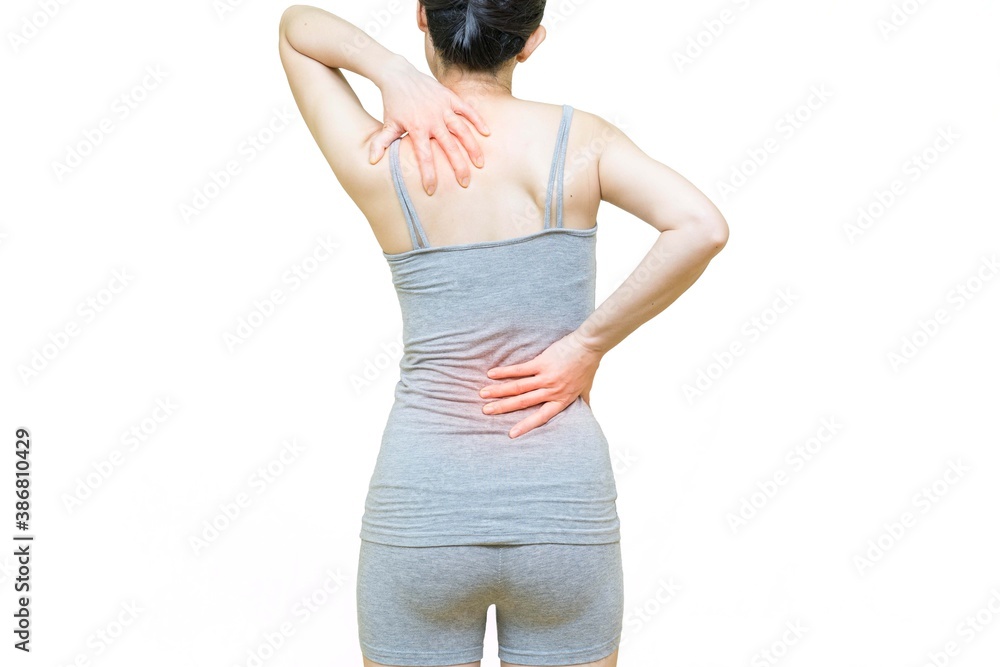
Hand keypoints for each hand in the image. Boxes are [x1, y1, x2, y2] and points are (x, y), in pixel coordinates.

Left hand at [368, 57, 490, 194]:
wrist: (398, 74)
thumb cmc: (393, 103)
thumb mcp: (387, 124)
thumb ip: (381, 143)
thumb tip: (372, 161)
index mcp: (417, 128)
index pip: (425, 156)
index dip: (429, 174)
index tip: (432, 190)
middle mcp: (432, 119)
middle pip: (449, 147)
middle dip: (458, 166)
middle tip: (465, 183)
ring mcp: (443, 107)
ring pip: (462, 130)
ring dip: (472, 147)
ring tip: (480, 163)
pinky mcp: (450, 97)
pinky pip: (467, 110)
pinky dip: (477, 120)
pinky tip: (487, 133)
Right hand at [479, 331, 602, 438]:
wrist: (589, 345)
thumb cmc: (588, 365)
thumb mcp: (586, 388)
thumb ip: (583, 401)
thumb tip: (588, 411)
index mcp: (562, 400)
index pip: (542, 417)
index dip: (526, 425)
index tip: (511, 434)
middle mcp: (552, 391)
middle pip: (523, 402)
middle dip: (503, 408)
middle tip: (486, 411)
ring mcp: (546, 377)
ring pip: (518, 387)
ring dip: (499, 391)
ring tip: (483, 394)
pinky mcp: (541, 363)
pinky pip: (520, 370)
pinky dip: (504, 372)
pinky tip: (491, 374)